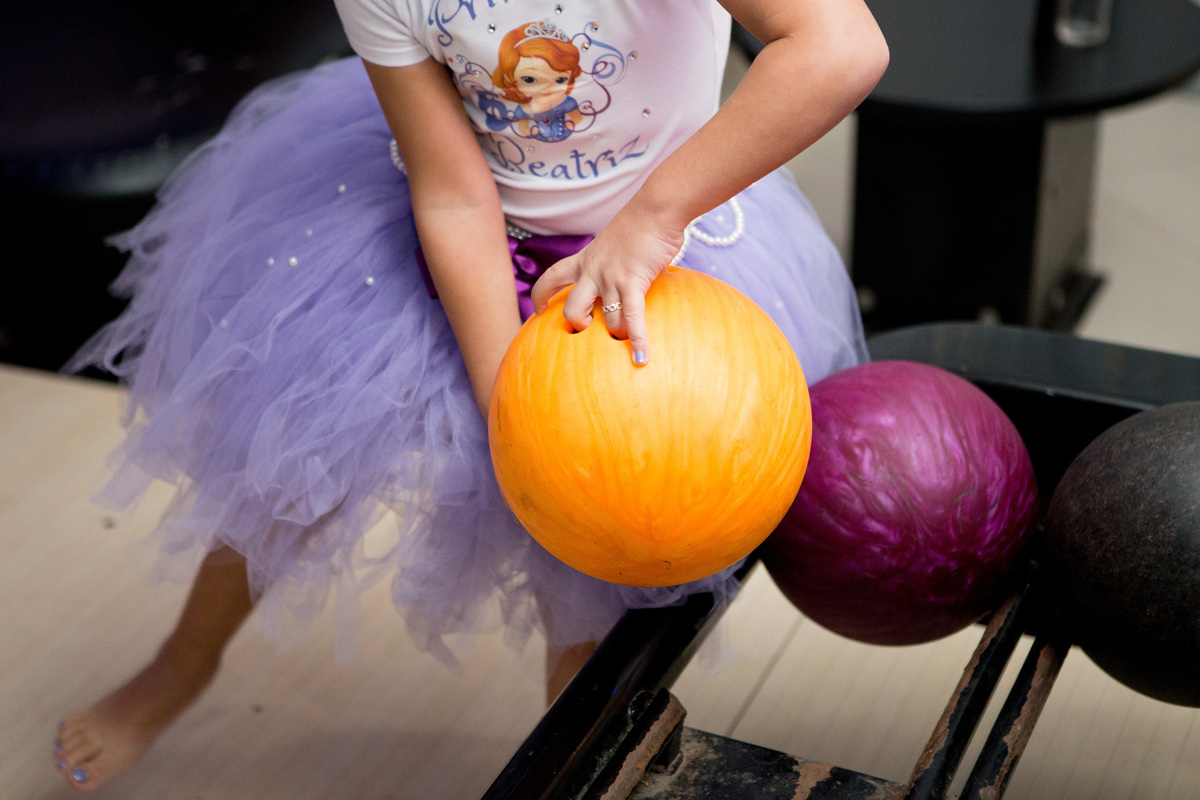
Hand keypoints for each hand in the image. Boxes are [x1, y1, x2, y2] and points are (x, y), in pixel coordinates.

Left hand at [530, 211, 684, 365]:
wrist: (656, 208)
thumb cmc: (642, 223)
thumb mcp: (617, 242)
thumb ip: (616, 262)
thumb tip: (630, 275)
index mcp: (585, 258)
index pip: (552, 276)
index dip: (541, 295)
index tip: (538, 309)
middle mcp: (593, 271)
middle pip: (572, 309)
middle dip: (578, 326)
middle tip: (590, 331)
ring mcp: (610, 278)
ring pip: (605, 319)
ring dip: (617, 334)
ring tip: (627, 342)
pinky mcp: (632, 283)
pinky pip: (631, 319)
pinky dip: (637, 341)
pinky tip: (641, 359)